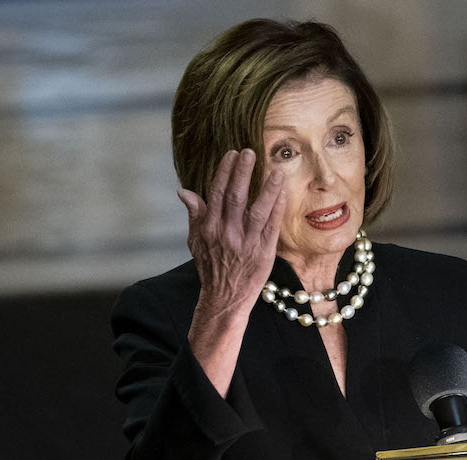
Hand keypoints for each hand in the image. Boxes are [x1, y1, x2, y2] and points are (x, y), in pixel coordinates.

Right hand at [179, 148, 287, 318]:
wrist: (224, 299)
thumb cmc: (210, 267)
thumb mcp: (195, 241)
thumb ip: (194, 214)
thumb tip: (183, 190)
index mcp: (209, 228)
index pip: (216, 194)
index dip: (225, 172)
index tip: (232, 154)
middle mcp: (227, 234)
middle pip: (235, 197)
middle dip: (243, 173)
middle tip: (250, 152)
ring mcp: (246, 244)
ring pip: (257, 211)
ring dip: (266, 189)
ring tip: (275, 170)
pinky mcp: (263, 253)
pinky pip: (271, 227)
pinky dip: (277, 209)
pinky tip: (283, 193)